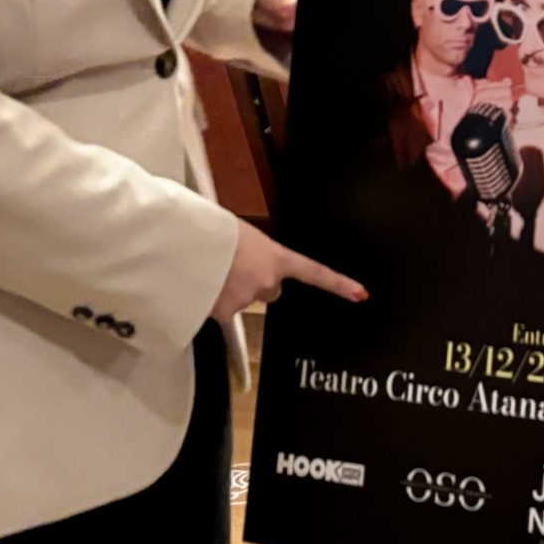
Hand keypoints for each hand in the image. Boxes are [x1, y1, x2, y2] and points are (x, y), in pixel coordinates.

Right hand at [210, 218, 366, 323]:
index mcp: (275, 256)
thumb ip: (254, 249)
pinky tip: (199, 288)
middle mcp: (267, 282)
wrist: (184, 244)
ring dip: (230, 290)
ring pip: (243, 301)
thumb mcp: (240, 231)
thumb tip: (244, 258)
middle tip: (233, 268)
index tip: (360, 294)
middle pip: (270, 291)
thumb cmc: (209, 229)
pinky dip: (211, 303)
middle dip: (256, 284)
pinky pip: (221, 312)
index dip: (339, 284)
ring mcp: (246, 300)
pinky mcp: (224, 314)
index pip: (314, 272)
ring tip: (210, 271)